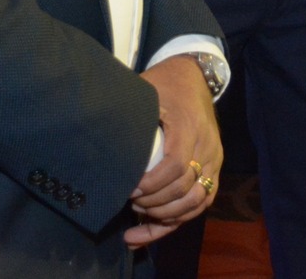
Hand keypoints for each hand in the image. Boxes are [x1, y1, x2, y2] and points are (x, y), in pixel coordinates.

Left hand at [124, 55, 221, 247]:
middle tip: (130, 202)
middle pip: (186, 188)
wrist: (196, 76)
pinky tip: (149, 230)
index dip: (152, 184)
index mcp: (189, 126)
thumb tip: (91, 132)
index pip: (177, 164)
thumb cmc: (164, 84)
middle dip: (155, 202)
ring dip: (168, 215)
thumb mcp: (144, 90)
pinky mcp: (214, 169)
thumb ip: (126, 110)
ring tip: (139, 218)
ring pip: (197, 201)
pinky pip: (201, 202)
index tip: (129, 189)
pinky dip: (177, 220)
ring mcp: (214, 159)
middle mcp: (207, 145)